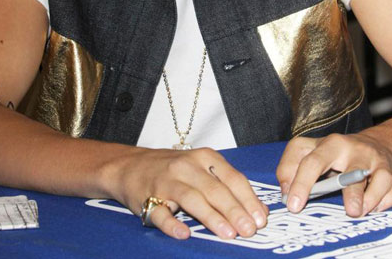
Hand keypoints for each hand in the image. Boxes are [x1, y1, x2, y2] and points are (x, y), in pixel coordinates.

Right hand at [111, 146, 267, 239]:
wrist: (130, 165)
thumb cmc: (174, 170)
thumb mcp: (202, 168)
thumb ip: (228, 185)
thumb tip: (258, 210)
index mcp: (204, 157)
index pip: (232, 178)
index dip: (248, 199)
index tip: (261, 218)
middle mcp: (187, 166)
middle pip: (215, 189)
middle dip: (235, 210)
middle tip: (250, 230)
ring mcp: (166, 181)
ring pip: (192, 199)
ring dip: (212, 217)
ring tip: (229, 234)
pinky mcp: (147, 198)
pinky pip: (160, 212)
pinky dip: (172, 224)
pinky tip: (184, 234)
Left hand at [277, 132, 391, 216]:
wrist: (374, 143)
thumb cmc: (335, 154)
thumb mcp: (309, 151)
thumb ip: (290, 168)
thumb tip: (285, 192)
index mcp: (329, 144)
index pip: (311, 161)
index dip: (300, 184)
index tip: (293, 206)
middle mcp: (354, 149)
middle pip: (352, 170)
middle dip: (350, 192)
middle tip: (348, 212)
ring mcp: (376, 160)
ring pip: (381, 178)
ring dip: (372, 199)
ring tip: (360, 211)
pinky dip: (388, 199)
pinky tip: (376, 206)